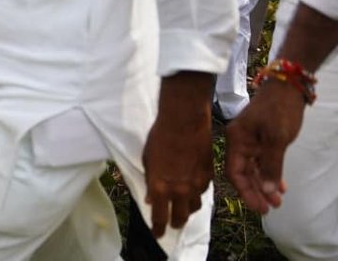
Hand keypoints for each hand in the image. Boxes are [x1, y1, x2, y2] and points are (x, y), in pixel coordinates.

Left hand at [142, 72, 214, 237]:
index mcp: (161, 188)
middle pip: (181, 218)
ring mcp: (197, 185)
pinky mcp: (209, 176)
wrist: (183, 122)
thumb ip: (151, 181)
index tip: (157, 234)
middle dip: (175, 223)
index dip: (158, 228)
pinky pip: (203, 191)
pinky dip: (197, 193)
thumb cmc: (159, 137)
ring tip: (183, 207)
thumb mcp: (147, 160)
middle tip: (171, 224)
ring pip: (195, 206)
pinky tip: (192, 188)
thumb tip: (152, 198)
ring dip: (188, 209)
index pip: (160, 217)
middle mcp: (181, 191)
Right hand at [225, 82, 303, 212]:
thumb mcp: (276, 139)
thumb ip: (270, 165)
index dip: (245, 191)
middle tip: (270, 209)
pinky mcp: (262, 139)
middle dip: (255, 192)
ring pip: (254, 169)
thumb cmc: (278, 111)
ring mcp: (250, 140)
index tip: (259, 207)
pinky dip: (270, 174)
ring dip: (264, 185)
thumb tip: (266, 192)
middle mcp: (240, 141)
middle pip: (243, 173)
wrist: (287, 88)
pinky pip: (262, 162)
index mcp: (236, 140)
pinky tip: (280, 186)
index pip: (234, 171)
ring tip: (277, 202)